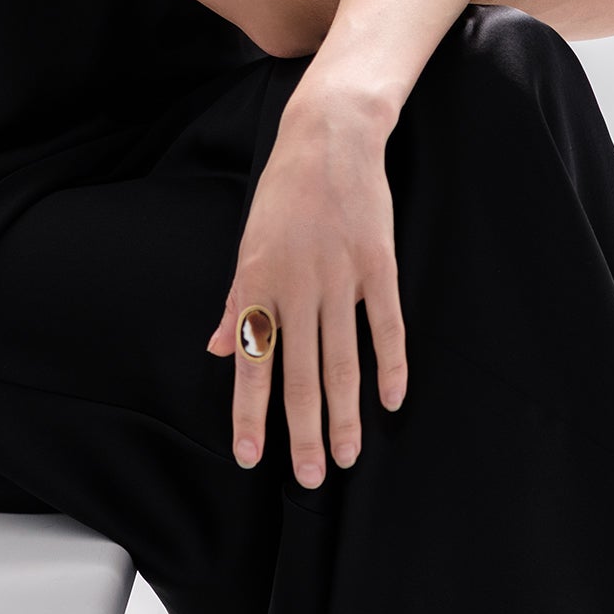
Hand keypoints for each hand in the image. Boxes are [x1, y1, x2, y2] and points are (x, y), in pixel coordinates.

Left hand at [205, 79, 408, 484]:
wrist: (329, 136)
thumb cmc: (283, 191)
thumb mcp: (247, 243)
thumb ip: (237, 301)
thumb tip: (222, 349)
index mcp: (257, 284)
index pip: (252, 364)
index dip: (251, 415)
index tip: (251, 458)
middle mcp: (296, 287)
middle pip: (299, 375)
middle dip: (304, 432)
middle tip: (312, 477)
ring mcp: (339, 277)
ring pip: (342, 361)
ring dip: (346, 414)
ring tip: (348, 455)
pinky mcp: (377, 264)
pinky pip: (386, 326)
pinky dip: (391, 365)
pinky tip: (391, 400)